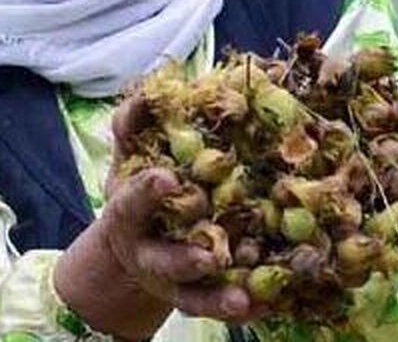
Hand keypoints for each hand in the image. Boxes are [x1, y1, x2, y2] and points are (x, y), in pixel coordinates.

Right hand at [54, 97, 265, 339]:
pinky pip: (220, 307)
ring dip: (218, 297)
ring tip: (243, 298)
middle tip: (209, 256)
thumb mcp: (130, 154)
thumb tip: (154, 88)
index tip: (167, 179)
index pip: (133, 200)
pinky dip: (244, 308)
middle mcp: (147, 251)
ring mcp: (172, 281)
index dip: (147, 191)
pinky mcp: (195, 299)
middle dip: (185, 258)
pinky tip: (267, 305)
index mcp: (129, 212)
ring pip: (193, 294)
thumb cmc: (139, 185)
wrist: (132, 243)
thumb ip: (136, 122)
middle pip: (165, 260)